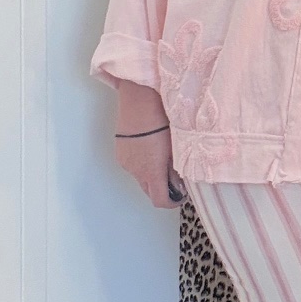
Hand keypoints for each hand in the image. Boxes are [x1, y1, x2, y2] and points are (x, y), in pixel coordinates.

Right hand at [114, 80, 185, 208]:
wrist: (140, 98)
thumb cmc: (162, 119)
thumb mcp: (176, 146)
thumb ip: (177, 169)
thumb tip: (179, 182)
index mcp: (151, 171)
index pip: (159, 201)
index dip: (171, 202)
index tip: (180, 196)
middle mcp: (135, 170)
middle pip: (149, 191)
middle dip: (162, 189)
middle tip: (175, 178)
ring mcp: (125, 161)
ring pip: (140, 177)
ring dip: (151, 175)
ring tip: (163, 158)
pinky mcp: (120, 151)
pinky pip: (133, 165)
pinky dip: (142, 163)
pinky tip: (150, 148)